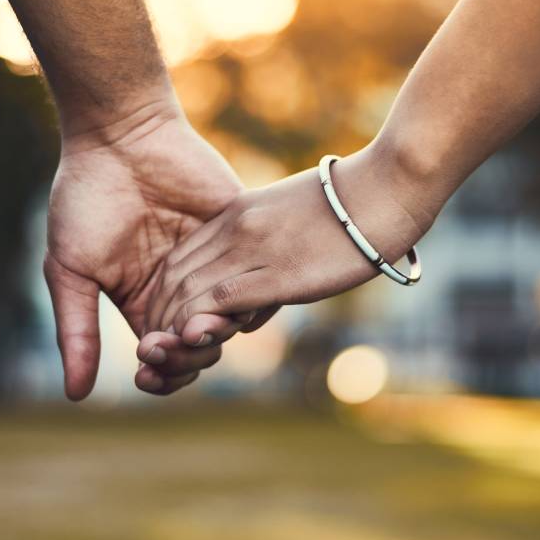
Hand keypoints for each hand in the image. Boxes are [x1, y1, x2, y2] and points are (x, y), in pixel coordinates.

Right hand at [44, 100, 260, 398]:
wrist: (121, 135)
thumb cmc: (87, 199)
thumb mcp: (71, 269)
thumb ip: (77, 330)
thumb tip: (76, 397)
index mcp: (143, 300)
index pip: (164, 355)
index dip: (161, 372)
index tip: (146, 368)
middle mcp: (183, 287)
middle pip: (200, 344)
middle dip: (189, 357)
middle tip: (173, 344)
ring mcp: (214, 261)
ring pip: (232, 317)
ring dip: (218, 333)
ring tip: (199, 328)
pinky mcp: (240, 232)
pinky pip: (258, 276)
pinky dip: (253, 298)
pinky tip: (236, 305)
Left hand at [144, 146, 432, 339]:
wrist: (384, 188)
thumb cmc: (348, 206)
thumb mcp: (289, 217)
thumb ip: (262, 248)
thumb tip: (250, 300)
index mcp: (236, 213)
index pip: (181, 256)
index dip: (165, 292)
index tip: (164, 319)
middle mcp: (236, 229)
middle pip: (176, 275)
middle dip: (160, 313)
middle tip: (155, 345)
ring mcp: (255, 249)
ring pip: (192, 291)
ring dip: (174, 325)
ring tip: (167, 351)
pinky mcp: (278, 273)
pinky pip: (223, 301)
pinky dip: (201, 323)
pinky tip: (194, 341)